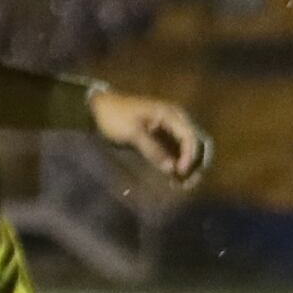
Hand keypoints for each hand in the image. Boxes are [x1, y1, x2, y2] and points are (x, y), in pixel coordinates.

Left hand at [93, 89, 210, 183]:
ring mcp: (168, 127)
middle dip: (193, 163)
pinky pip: (175, 151)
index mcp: (170, 114)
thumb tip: (171, 170)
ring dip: (186, 166)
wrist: (99, 108)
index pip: (189, 137)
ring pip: (186, 149)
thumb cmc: (115, 116)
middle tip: (187, 182)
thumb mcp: (133, 133)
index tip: (180, 172)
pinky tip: (173, 178)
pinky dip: (176, 163)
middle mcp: (174, 119)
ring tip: (181, 184)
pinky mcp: (161, 136)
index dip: (189, 156)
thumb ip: (153, 150)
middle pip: (193, 143)